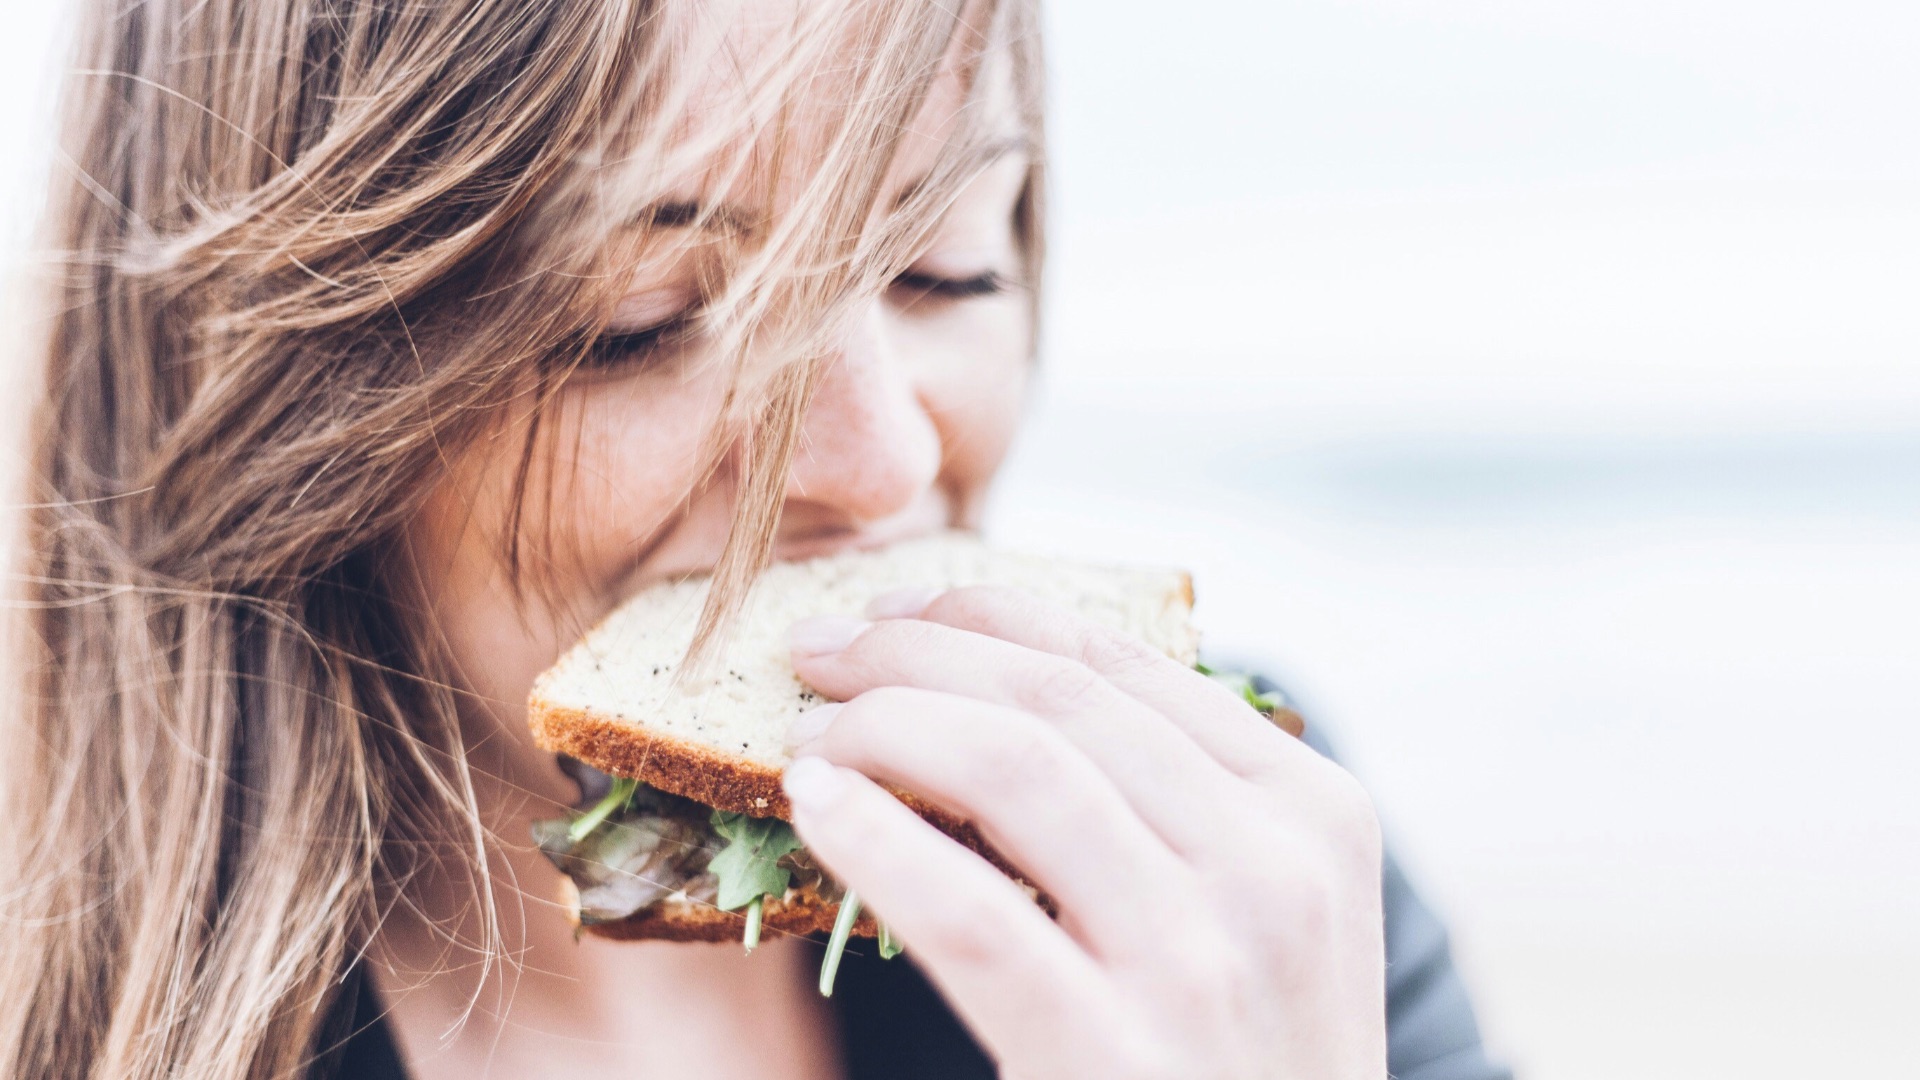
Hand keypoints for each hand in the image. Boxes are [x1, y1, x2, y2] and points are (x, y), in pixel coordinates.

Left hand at [781, 586, 1386, 1079]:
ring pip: (1016, 769)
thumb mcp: (1258, 918)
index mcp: (1313, 811)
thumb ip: (1173, 805)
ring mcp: (1205, 964)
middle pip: (1058, 701)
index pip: (1123, 662)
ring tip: (810, 735)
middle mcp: (1276, 869)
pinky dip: (875, 839)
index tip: (892, 611)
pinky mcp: (1116, 1058)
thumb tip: (993, 688)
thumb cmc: (1240, 1065)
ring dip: (885, 728)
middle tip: (818, 656)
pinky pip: (970, 913)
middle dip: (914, 654)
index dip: (986, 614)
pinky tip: (814, 808)